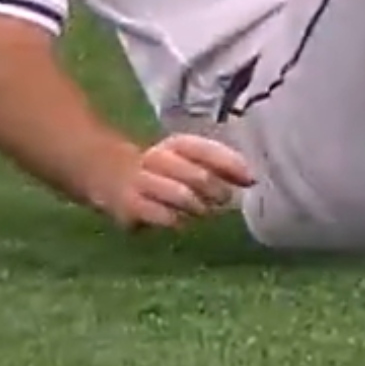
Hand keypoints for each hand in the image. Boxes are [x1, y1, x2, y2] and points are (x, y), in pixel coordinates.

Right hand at [96, 133, 256, 230]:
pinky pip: (163, 216)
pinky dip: (177, 220)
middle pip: (197, 175)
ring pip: (181, 196)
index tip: (250, 179)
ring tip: (202, 211)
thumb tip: (252, 178)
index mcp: (176, 144)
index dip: (229, 164)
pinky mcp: (131, 206)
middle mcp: (158, 158)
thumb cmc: (165, 172)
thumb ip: (220, 167)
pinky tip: (179, 221)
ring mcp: (143, 181)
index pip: (205, 150)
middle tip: (222, 200)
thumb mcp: (189, 162)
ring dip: (199, 207)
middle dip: (217, 191)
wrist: (111, 176)